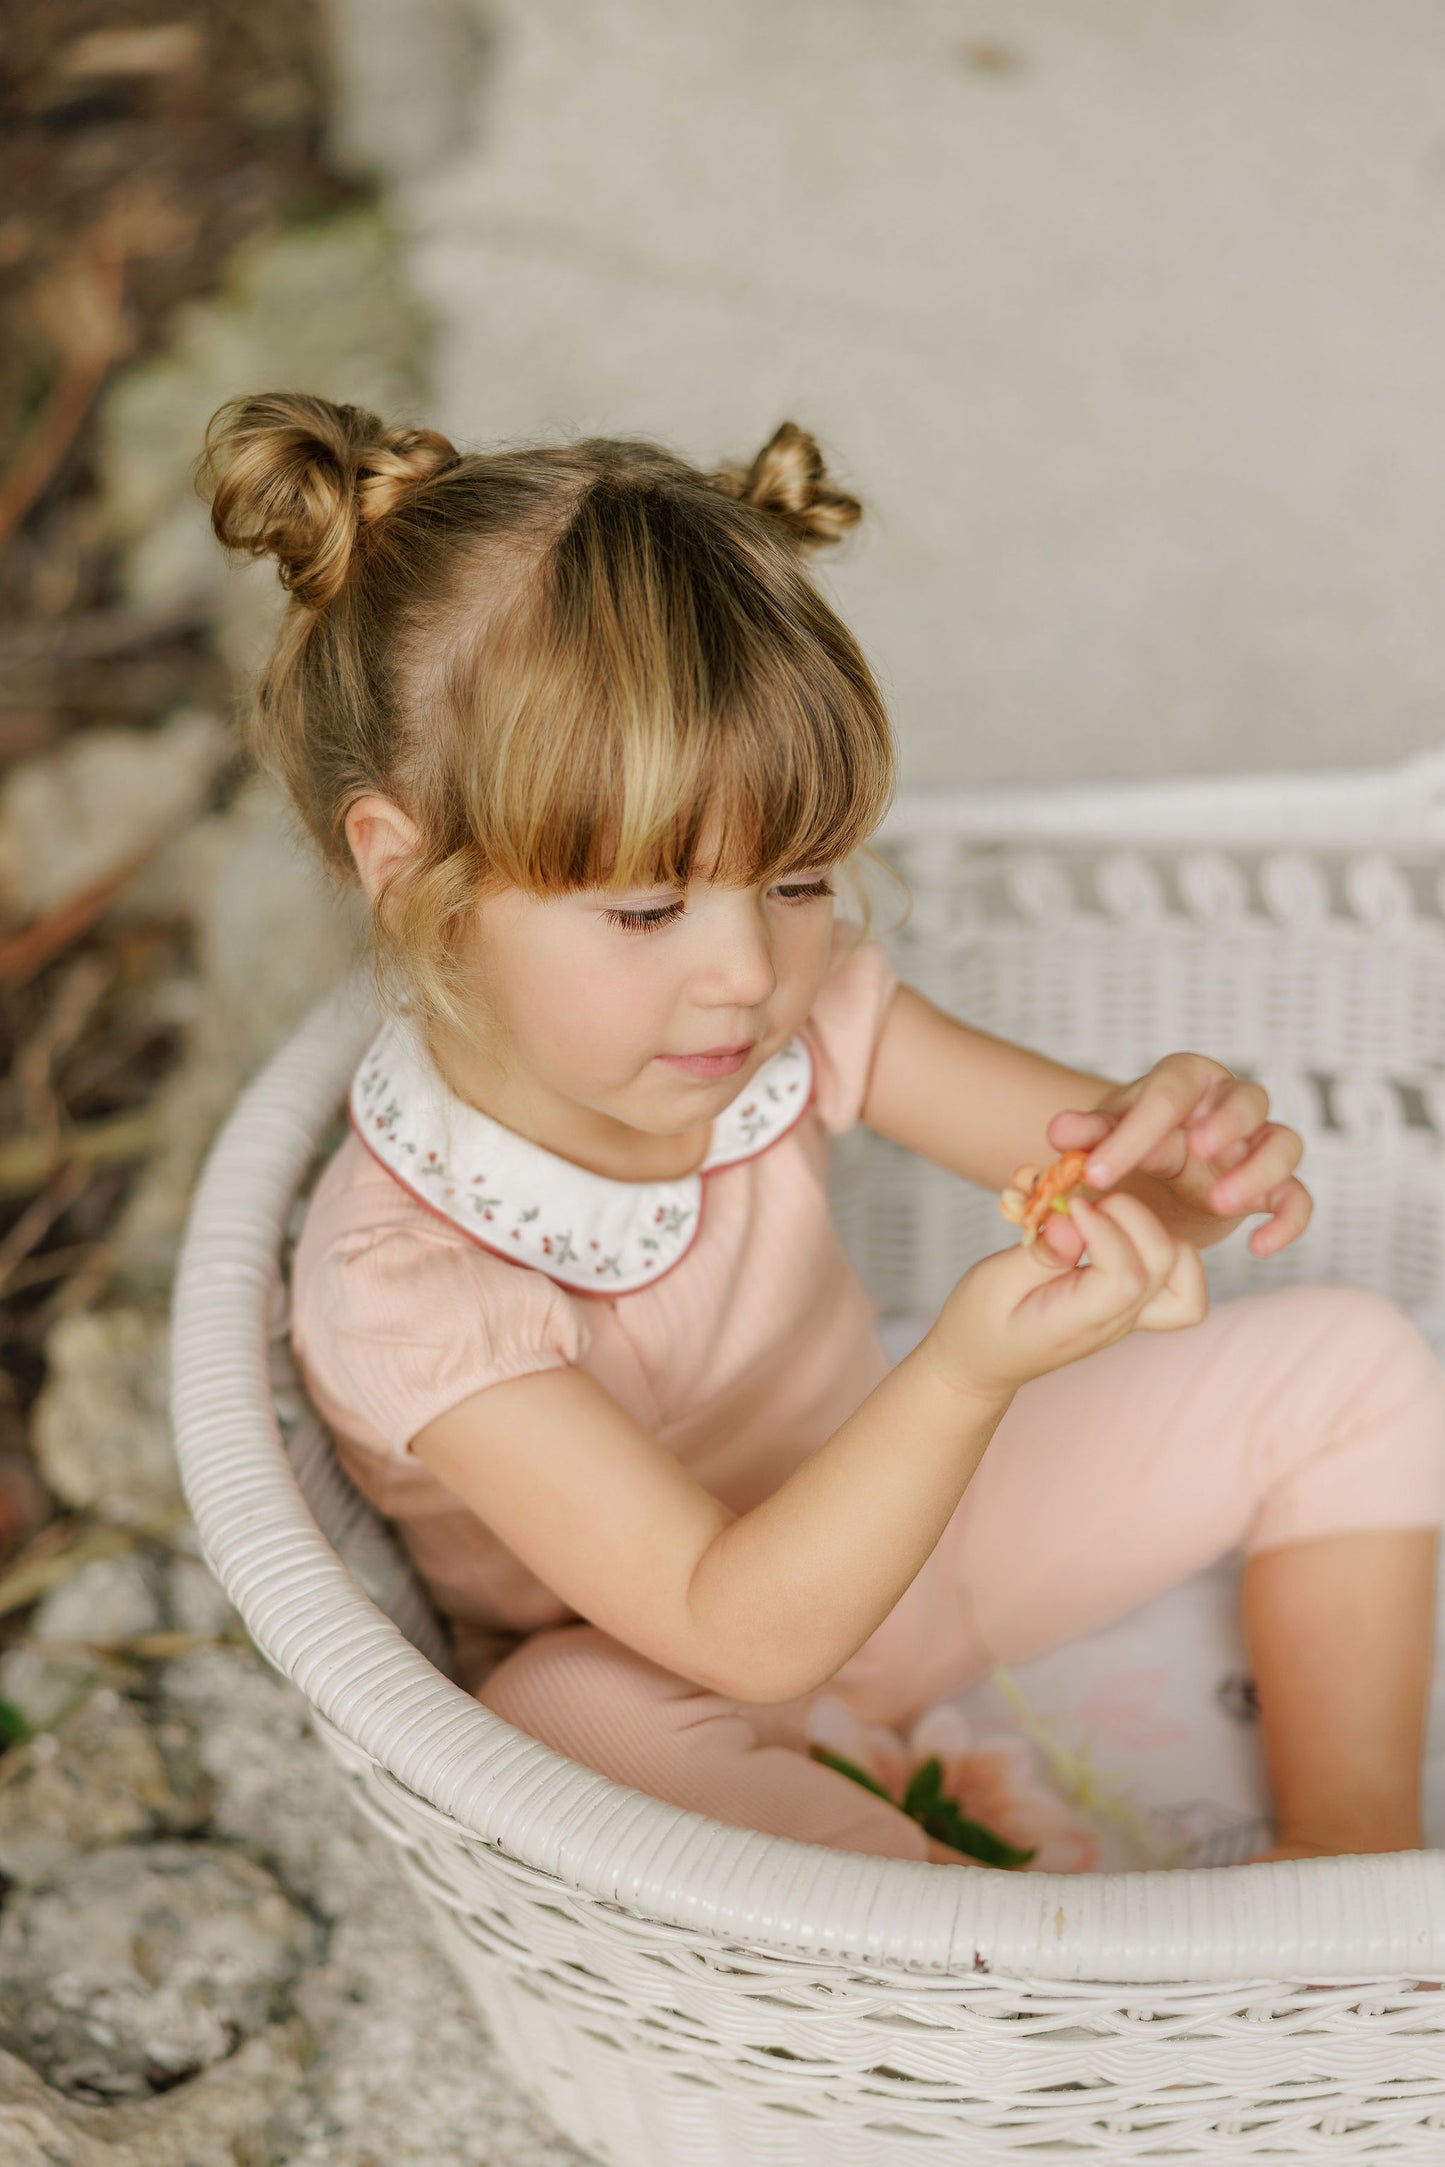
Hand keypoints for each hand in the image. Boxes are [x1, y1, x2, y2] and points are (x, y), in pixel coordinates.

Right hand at [930, 1190, 1208, 1401]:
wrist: (982, 1362)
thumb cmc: (980, 1322)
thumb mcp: (994, 1284)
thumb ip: (1039, 1254)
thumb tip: (1073, 1222)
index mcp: (1080, 1323)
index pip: (1126, 1277)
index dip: (1106, 1230)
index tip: (1068, 1206)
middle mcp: (1117, 1320)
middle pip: (1165, 1263)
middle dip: (1131, 1215)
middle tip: (1084, 1204)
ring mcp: (1131, 1313)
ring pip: (1184, 1268)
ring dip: (1151, 1226)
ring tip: (1102, 1214)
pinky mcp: (1132, 1299)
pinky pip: (1178, 1273)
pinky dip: (1161, 1239)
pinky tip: (1117, 1226)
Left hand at [1043, 1053, 1311, 1259]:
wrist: (1151, 1178)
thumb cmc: (1127, 1144)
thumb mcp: (1103, 1137)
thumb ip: (1086, 1134)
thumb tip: (1060, 1132)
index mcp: (1186, 1080)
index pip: (1171, 1092)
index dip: (1137, 1130)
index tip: (1097, 1172)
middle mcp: (1231, 1104)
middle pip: (1250, 1098)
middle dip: (1228, 1123)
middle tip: (1199, 1150)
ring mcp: (1257, 1145)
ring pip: (1285, 1144)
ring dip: (1258, 1171)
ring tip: (1220, 1201)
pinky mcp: (1273, 1187)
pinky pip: (1298, 1198)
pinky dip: (1288, 1221)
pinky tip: (1258, 1247)